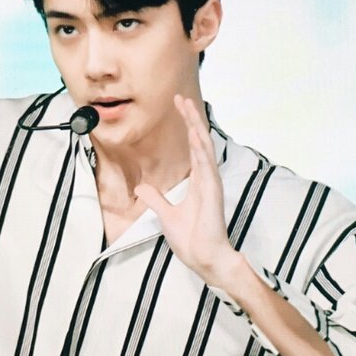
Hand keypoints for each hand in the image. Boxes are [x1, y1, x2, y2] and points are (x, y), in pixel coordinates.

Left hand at [135, 95, 238, 287]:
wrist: (204, 258)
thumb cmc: (191, 239)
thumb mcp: (166, 214)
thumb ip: (156, 198)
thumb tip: (142, 187)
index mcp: (198, 181)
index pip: (192, 147)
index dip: (186, 126)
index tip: (179, 108)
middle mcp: (206, 177)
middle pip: (199, 140)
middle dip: (191, 118)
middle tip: (181, 98)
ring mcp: (211, 183)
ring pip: (204, 146)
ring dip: (196, 126)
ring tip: (188, 106)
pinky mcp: (213, 191)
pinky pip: (207, 164)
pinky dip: (202, 147)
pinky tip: (197, 132)